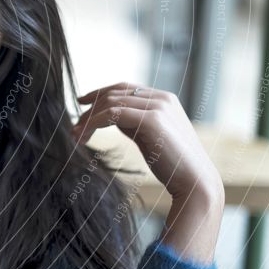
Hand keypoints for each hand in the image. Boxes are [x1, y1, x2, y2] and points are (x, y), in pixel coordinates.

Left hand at [71, 82, 222, 202]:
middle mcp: (162, 98)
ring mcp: (158, 106)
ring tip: (75, 134)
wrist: (194, 181)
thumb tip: (110, 116)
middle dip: (90, 107)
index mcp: (164, 99)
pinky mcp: (152, 119)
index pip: (124, 88)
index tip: (81, 103)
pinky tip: (83, 136)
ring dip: (88, 118)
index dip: (99, 93)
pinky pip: (112, 114)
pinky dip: (93, 123)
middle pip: (114, 93)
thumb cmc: (171, 164)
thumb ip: (133, 122)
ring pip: (111, 102)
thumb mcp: (149, 136)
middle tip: (74, 125)